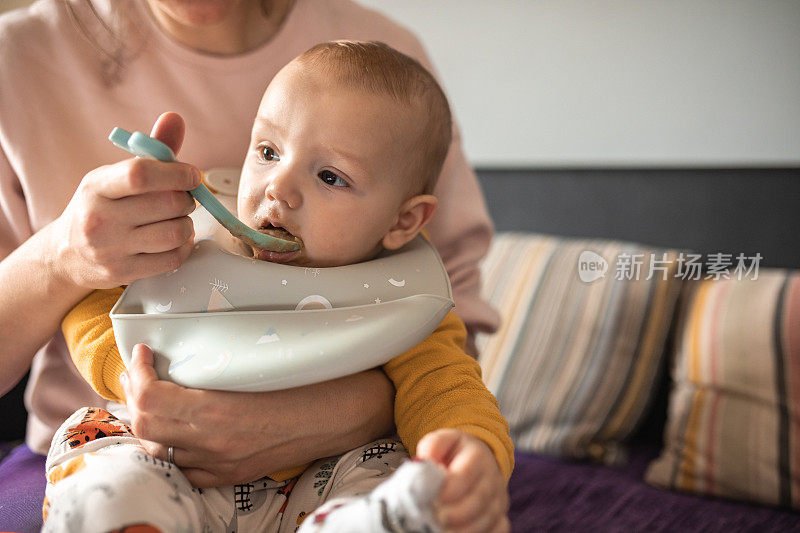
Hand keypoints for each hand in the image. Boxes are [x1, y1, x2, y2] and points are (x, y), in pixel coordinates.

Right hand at [53, 112, 199, 288]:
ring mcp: (110, 249)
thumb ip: (151, 151)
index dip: (176, 173)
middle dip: (187, 199)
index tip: (192, 175)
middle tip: (184, 198)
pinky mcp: (123, 273)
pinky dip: (183, 247)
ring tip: (178, 219)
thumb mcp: (114, 176)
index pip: (140, 174)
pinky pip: (173, 259)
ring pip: (175, 233)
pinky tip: (174, 240)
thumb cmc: (100, 208)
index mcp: (97, 187)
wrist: (67, 253)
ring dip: (187, 224)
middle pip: (167, 204)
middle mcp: (99, 219)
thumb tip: (175, 118)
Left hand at [120, 343, 395, 487]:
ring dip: (151, 423)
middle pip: (146, 426)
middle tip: (145, 371)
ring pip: (160, 450)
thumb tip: (186, 351)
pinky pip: (186, 470)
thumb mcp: (265, 364)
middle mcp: (215, 445)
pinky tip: (183, 429)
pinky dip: (173, 449)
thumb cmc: (316, 379)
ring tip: (157, 397)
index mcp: (221, 411)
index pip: (151, 399)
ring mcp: (224, 465)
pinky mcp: (235, 477)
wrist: (351, 415)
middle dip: (135, 396)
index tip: (144, 351)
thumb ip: (220, 364)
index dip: (137, 373)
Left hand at [416, 429, 509, 532]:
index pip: (465, 475)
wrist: (478, 459)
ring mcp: (499, 499)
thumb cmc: (454, 452)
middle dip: (456, 514)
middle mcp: (492, 478)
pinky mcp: (501, 515)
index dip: (450, 488)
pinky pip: (499, 529)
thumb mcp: (442, 441)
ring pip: (488, 519)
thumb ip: (433, 446)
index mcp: (478, 456)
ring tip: (442, 532)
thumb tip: (424, 460)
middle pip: (478, 500)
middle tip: (435, 520)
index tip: (433, 498)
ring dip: (465, 529)